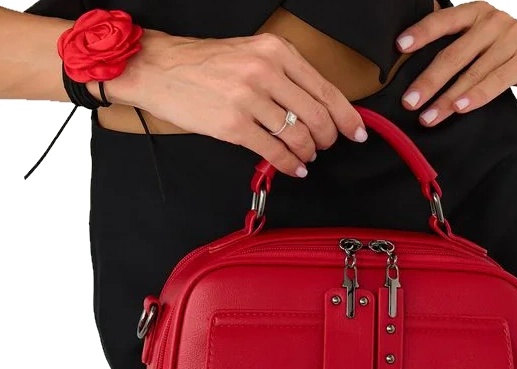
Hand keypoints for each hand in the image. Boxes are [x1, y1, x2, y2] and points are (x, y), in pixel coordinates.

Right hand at [109, 30, 367, 176]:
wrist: (159, 69)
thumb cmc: (204, 64)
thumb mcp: (251, 54)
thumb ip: (284, 76)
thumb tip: (315, 106)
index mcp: (276, 52)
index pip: (325, 89)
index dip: (346, 116)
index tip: (357, 131)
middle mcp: (266, 72)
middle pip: (317, 116)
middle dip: (328, 138)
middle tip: (327, 147)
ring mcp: (249, 99)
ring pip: (298, 136)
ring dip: (308, 153)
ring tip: (307, 158)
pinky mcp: (233, 125)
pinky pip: (274, 152)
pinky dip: (289, 165)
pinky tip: (294, 168)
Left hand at [395, 1, 516, 125]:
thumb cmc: (507, 53)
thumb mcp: (479, 44)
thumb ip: (453, 48)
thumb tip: (409, 68)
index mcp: (475, 14)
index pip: (444, 20)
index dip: (421, 32)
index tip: (399, 47)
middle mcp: (493, 21)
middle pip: (453, 54)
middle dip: (428, 81)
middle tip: (409, 102)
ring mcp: (514, 36)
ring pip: (473, 72)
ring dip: (448, 98)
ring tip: (428, 117)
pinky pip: (498, 78)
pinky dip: (478, 95)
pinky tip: (461, 107)